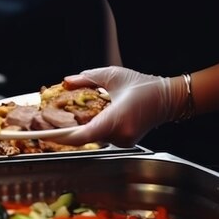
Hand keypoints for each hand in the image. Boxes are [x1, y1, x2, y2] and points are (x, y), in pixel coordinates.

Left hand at [52, 66, 186, 146]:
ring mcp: (123, 141)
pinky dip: (93, 128)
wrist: (169, 98)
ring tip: (71, 116)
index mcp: (117, 118)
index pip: (85, 134)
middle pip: (85, 136)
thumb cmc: (145, 86)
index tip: (49, 134)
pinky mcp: (124, 142)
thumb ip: (88, 79)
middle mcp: (120, 134)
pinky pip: (102, 137)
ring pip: (93, 137)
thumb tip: (67, 81)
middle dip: (68, 130)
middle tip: (49, 123)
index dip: (64, 136)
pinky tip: (92, 118)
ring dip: (81, 128)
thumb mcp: (113, 76)